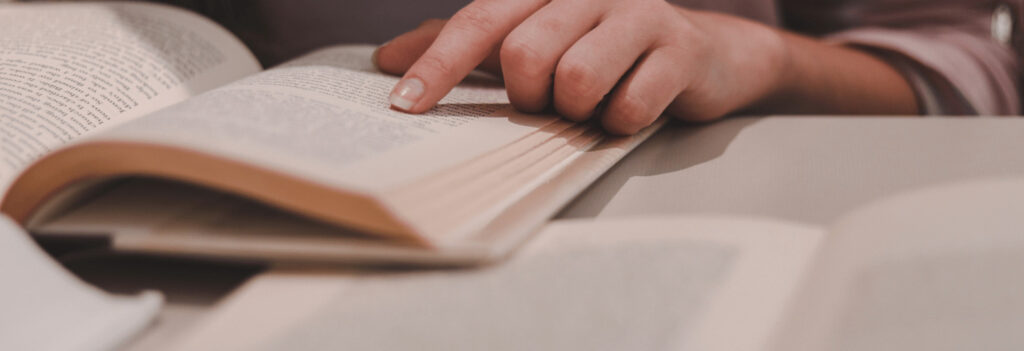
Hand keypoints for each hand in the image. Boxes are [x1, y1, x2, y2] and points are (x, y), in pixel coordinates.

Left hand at [374, 0, 791, 134]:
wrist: (701, 53)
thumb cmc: (600, 47)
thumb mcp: (527, 39)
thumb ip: (461, 44)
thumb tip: (387, 59)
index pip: (479, 20)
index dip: (438, 64)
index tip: (404, 104)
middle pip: (525, 54)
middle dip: (529, 96)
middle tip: (550, 102)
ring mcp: (637, 13)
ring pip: (576, 79)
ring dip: (577, 111)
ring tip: (592, 105)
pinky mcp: (678, 48)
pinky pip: (628, 106)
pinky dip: (619, 124)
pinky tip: (627, 112)